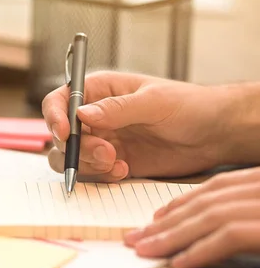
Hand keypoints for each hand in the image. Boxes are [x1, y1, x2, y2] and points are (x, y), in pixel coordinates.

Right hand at [42, 71, 226, 181]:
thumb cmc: (188, 105)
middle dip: (78, 148)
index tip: (66, 134)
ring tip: (117, 164)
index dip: (54, 117)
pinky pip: (90, 174)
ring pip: (70, 158)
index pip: (60, 101)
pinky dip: (101, 177)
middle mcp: (94, 116)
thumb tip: (81, 113)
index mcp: (98, 91)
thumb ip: (117, 108)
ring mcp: (100, 141)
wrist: (213, 135)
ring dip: (87, 165)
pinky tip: (125, 171)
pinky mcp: (111, 164)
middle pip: (62, 135)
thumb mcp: (154, 102)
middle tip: (106, 154)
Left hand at [124, 168, 259, 267]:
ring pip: (209, 217)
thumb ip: (246, 212)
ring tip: (144, 251)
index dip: (182, 202)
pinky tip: (178, 264)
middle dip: (166, 222)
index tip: (155, 218)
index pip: (218, 186)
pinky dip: (201, 250)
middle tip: (135, 237)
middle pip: (206, 203)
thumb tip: (215, 225)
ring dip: (172, 236)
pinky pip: (229, 236)